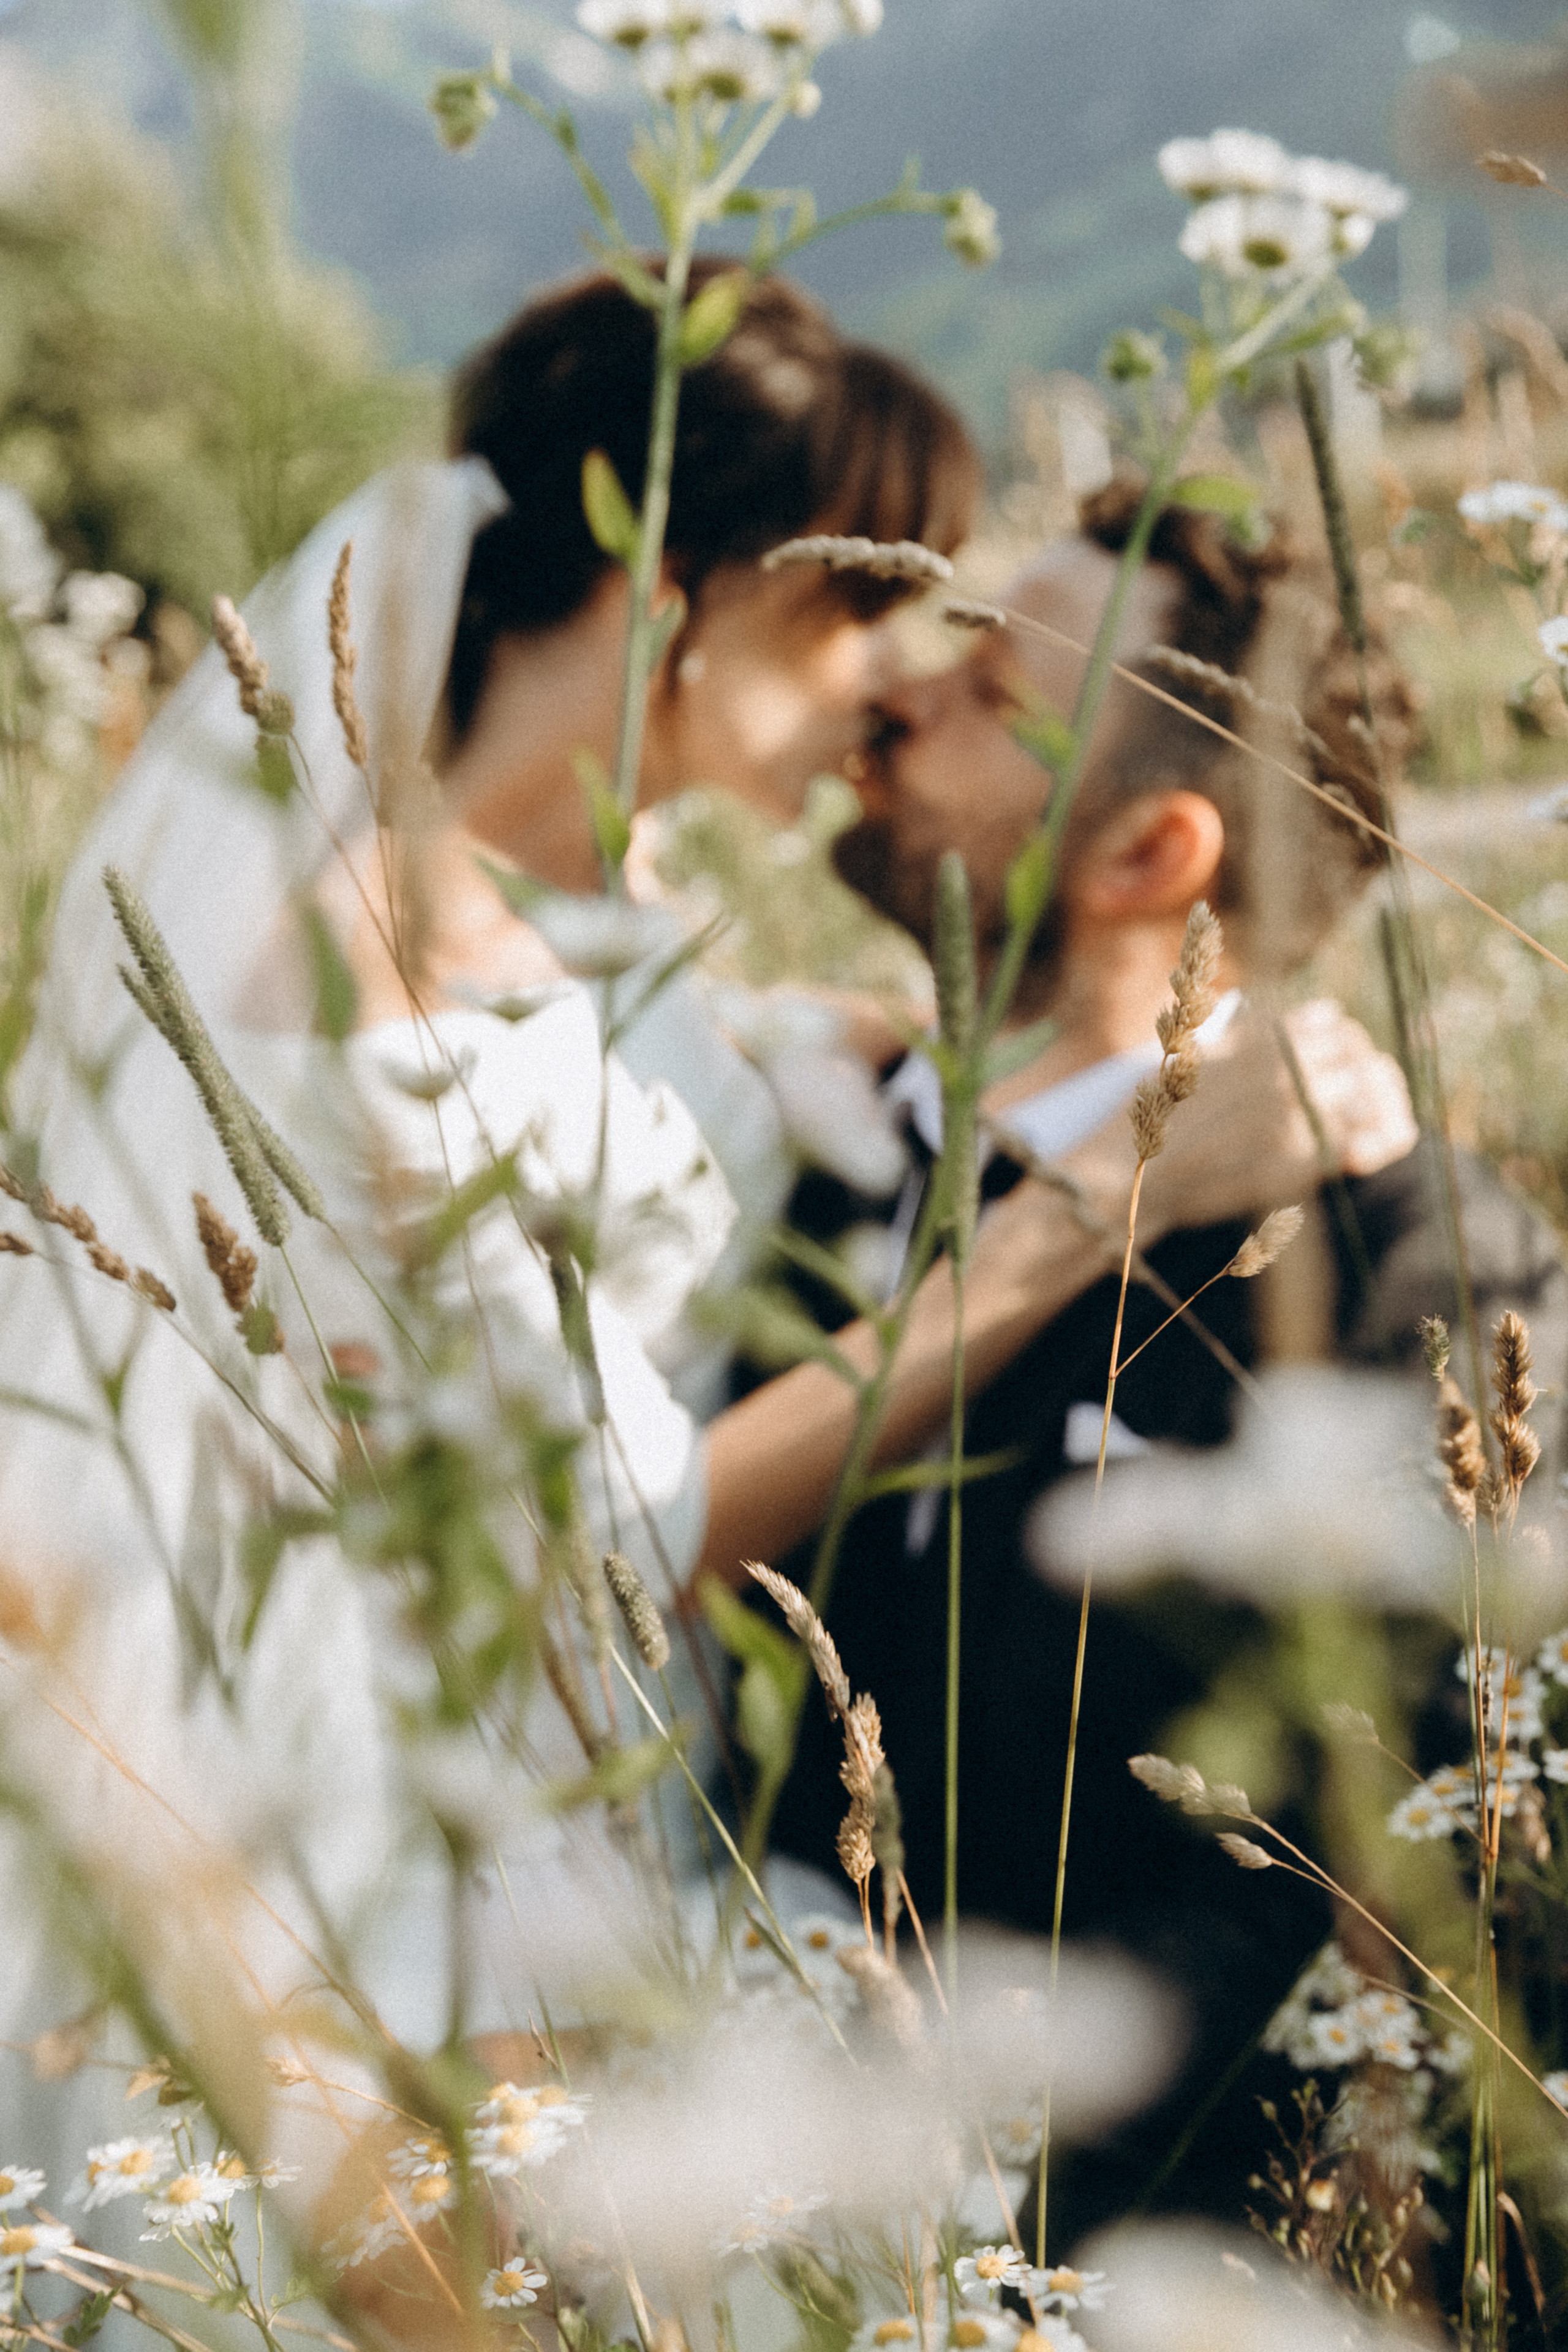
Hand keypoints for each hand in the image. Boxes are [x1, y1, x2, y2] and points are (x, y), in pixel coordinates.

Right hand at [1060, 1000, 1415, 1243]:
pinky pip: (1366, 1140)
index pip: (1333, 1025)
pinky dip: (1378, 1140)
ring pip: (1373, 1093)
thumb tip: (1322, 1017)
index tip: (1342, 1058)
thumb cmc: (1153, 1114)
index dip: (1343, 1042)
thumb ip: (1255, 1034)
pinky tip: (1367, 1149)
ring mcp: (1297, 1113)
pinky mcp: (1300, 1160)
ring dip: (1381, 1103)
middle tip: (1367, 1091)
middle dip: (1366, 1072)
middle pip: (1359, 1056)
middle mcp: (1287, 1067)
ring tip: (1378, 1118)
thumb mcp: (1198, 1051)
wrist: (1127, 1172)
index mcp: (1261, 1036)